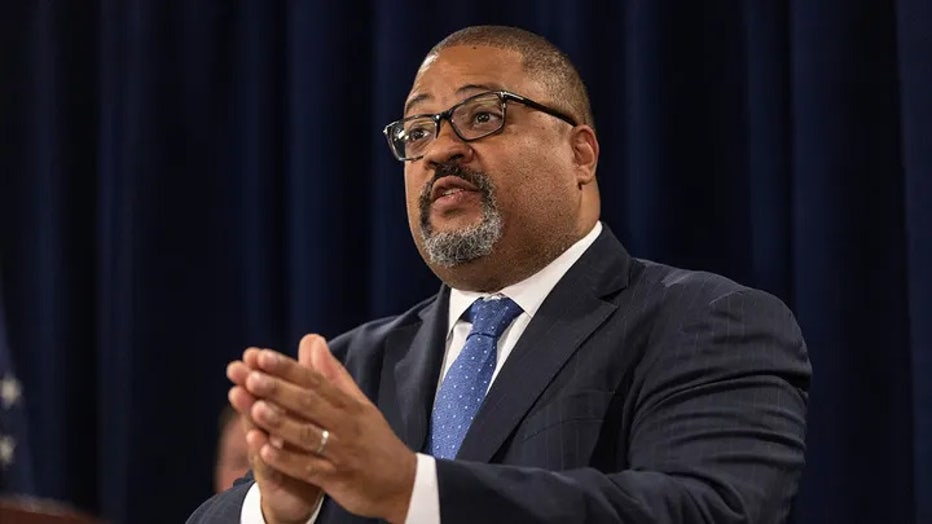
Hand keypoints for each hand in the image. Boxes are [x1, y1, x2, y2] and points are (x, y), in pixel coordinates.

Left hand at [244, 335, 416, 523]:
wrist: (403, 484)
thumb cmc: (376, 441)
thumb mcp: (360, 404)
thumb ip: (334, 375)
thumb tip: (313, 341)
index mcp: (349, 405)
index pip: (315, 381)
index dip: (288, 369)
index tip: (261, 356)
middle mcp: (345, 425)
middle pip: (309, 403)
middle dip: (279, 389)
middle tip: (249, 376)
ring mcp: (340, 452)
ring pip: (307, 434)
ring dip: (280, 422)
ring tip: (254, 409)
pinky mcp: (336, 478)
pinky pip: (308, 468)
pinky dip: (286, 460)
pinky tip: (263, 450)